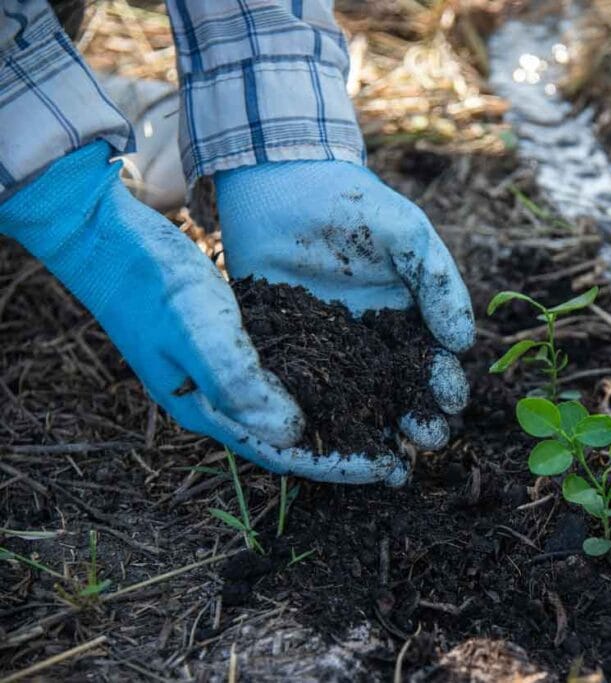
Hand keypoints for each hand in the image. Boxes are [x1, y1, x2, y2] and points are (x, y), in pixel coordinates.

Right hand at [0, 141, 406, 483]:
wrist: (108, 238)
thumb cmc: (149, 282)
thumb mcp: (197, 327)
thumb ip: (240, 379)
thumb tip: (293, 432)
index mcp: (210, 409)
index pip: (284, 453)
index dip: (337, 465)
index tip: (387, 470)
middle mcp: (225, 399)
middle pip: (298, 439)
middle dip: (349, 450)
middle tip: (402, 463)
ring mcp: (232, 371)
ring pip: (300, 408)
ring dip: (345, 418)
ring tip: (393, 424)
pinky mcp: (242, 340)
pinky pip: (295, 372)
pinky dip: (330, 380)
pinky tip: (362, 373)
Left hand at [214, 160, 473, 482]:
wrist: (279, 181)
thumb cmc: (353, 205)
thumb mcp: (408, 235)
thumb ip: (439, 284)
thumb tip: (463, 342)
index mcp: (406, 320)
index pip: (433, 366)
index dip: (445, 387)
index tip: (450, 402)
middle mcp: (370, 344)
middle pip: (399, 395)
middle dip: (419, 419)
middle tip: (426, 438)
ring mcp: (326, 352)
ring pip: (355, 404)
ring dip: (373, 432)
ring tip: (385, 459)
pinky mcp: (282, 352)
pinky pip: (300, 392)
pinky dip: (314, 418)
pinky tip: (323, 440)